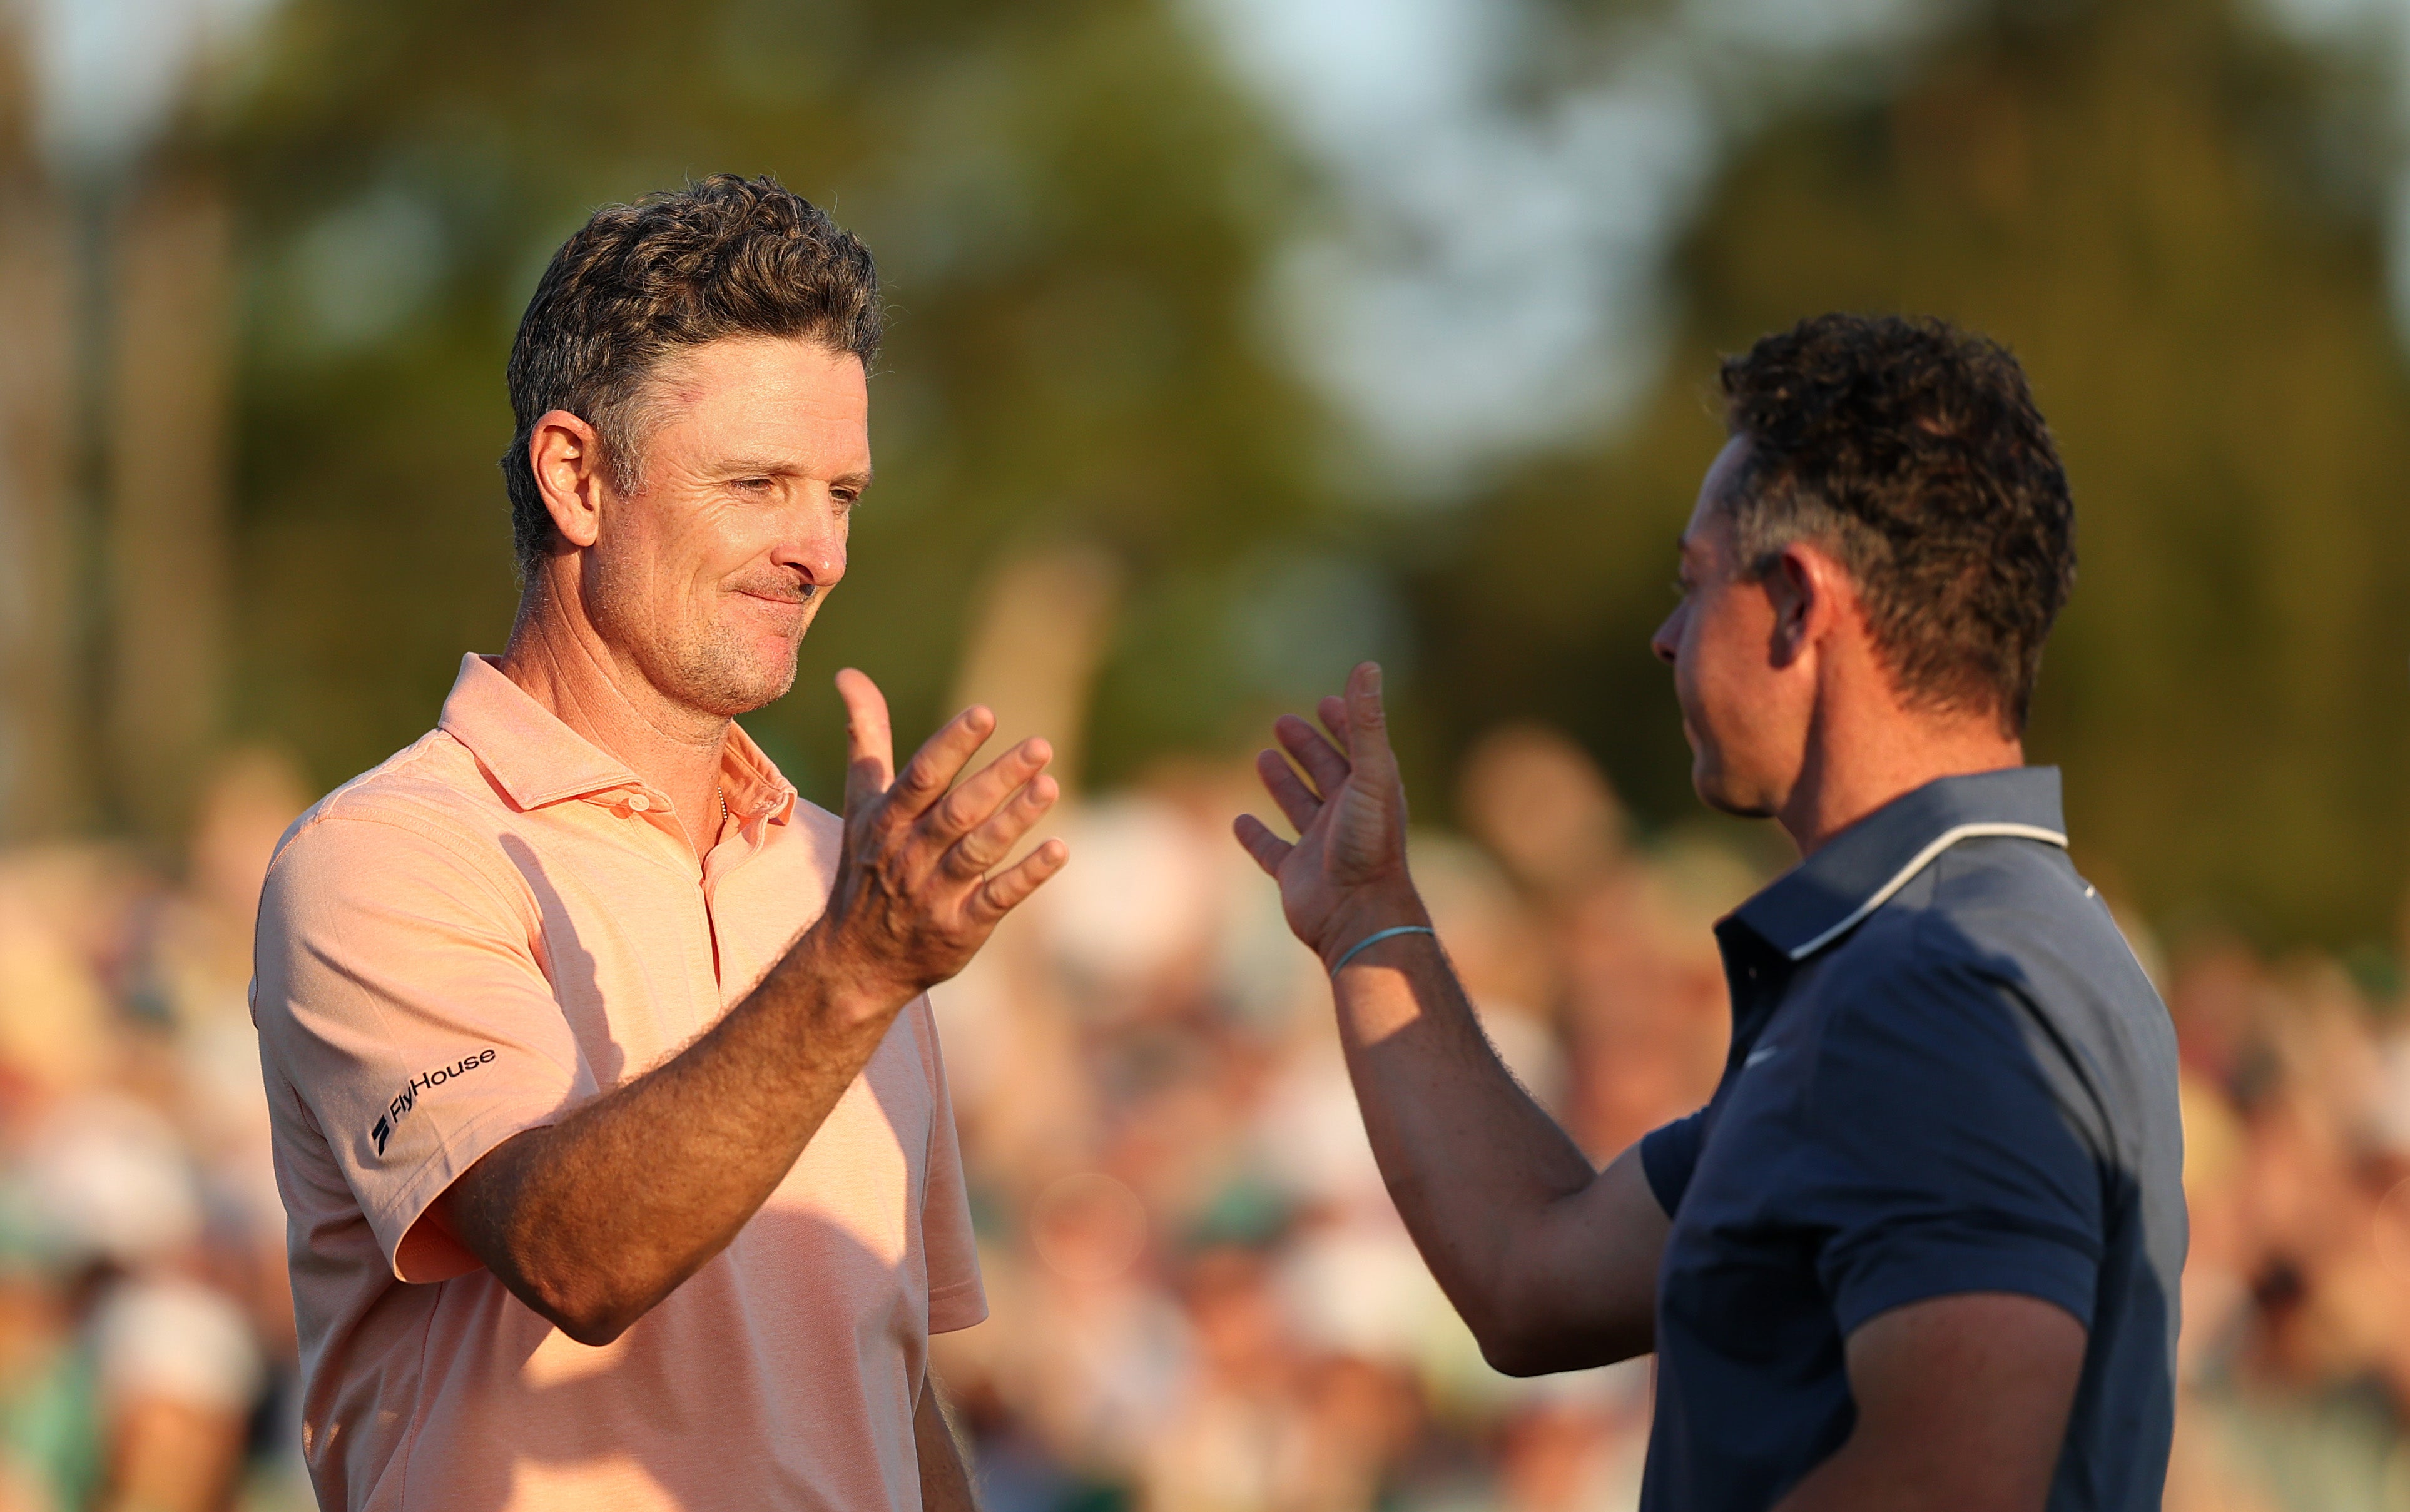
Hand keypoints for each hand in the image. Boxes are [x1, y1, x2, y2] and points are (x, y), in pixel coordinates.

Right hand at [806, 669, 1067, 1014]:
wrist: (855, 959)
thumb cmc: (867, 865)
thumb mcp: (862, 802)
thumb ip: (867, 738)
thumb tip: (850, 675)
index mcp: (887, 820)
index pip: (922, 777)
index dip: (952, 745)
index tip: (984, 714)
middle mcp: (909, 854)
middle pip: (957, 812)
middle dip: (998, 779)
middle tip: (1040, 745)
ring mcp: (934, 894)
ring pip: (978, 852)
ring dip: (1016, 819)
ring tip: (1051, 785)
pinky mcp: (960, 928)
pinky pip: (997, 899)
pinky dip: (1027, 875)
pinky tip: (1060, 849)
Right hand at [1233, 662, 1426, 966]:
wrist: (1357, 916)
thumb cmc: (1368, 845)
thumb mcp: (1369, 775)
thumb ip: (1366, 722)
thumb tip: (1368, 664)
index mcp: (1370, 792)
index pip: (1358, 748)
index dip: (1345, 724)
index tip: (1328, 702)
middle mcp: (1347, 817)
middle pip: (1326, 773)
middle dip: (1308, 748)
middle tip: (1284, 722)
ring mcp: (1320, 847)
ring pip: (1299, 807)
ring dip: (1283, 783)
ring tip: (1263, 757)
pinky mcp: (1295, 875)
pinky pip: (1271, 851)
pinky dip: (1256, 836)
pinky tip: (1239, 821)